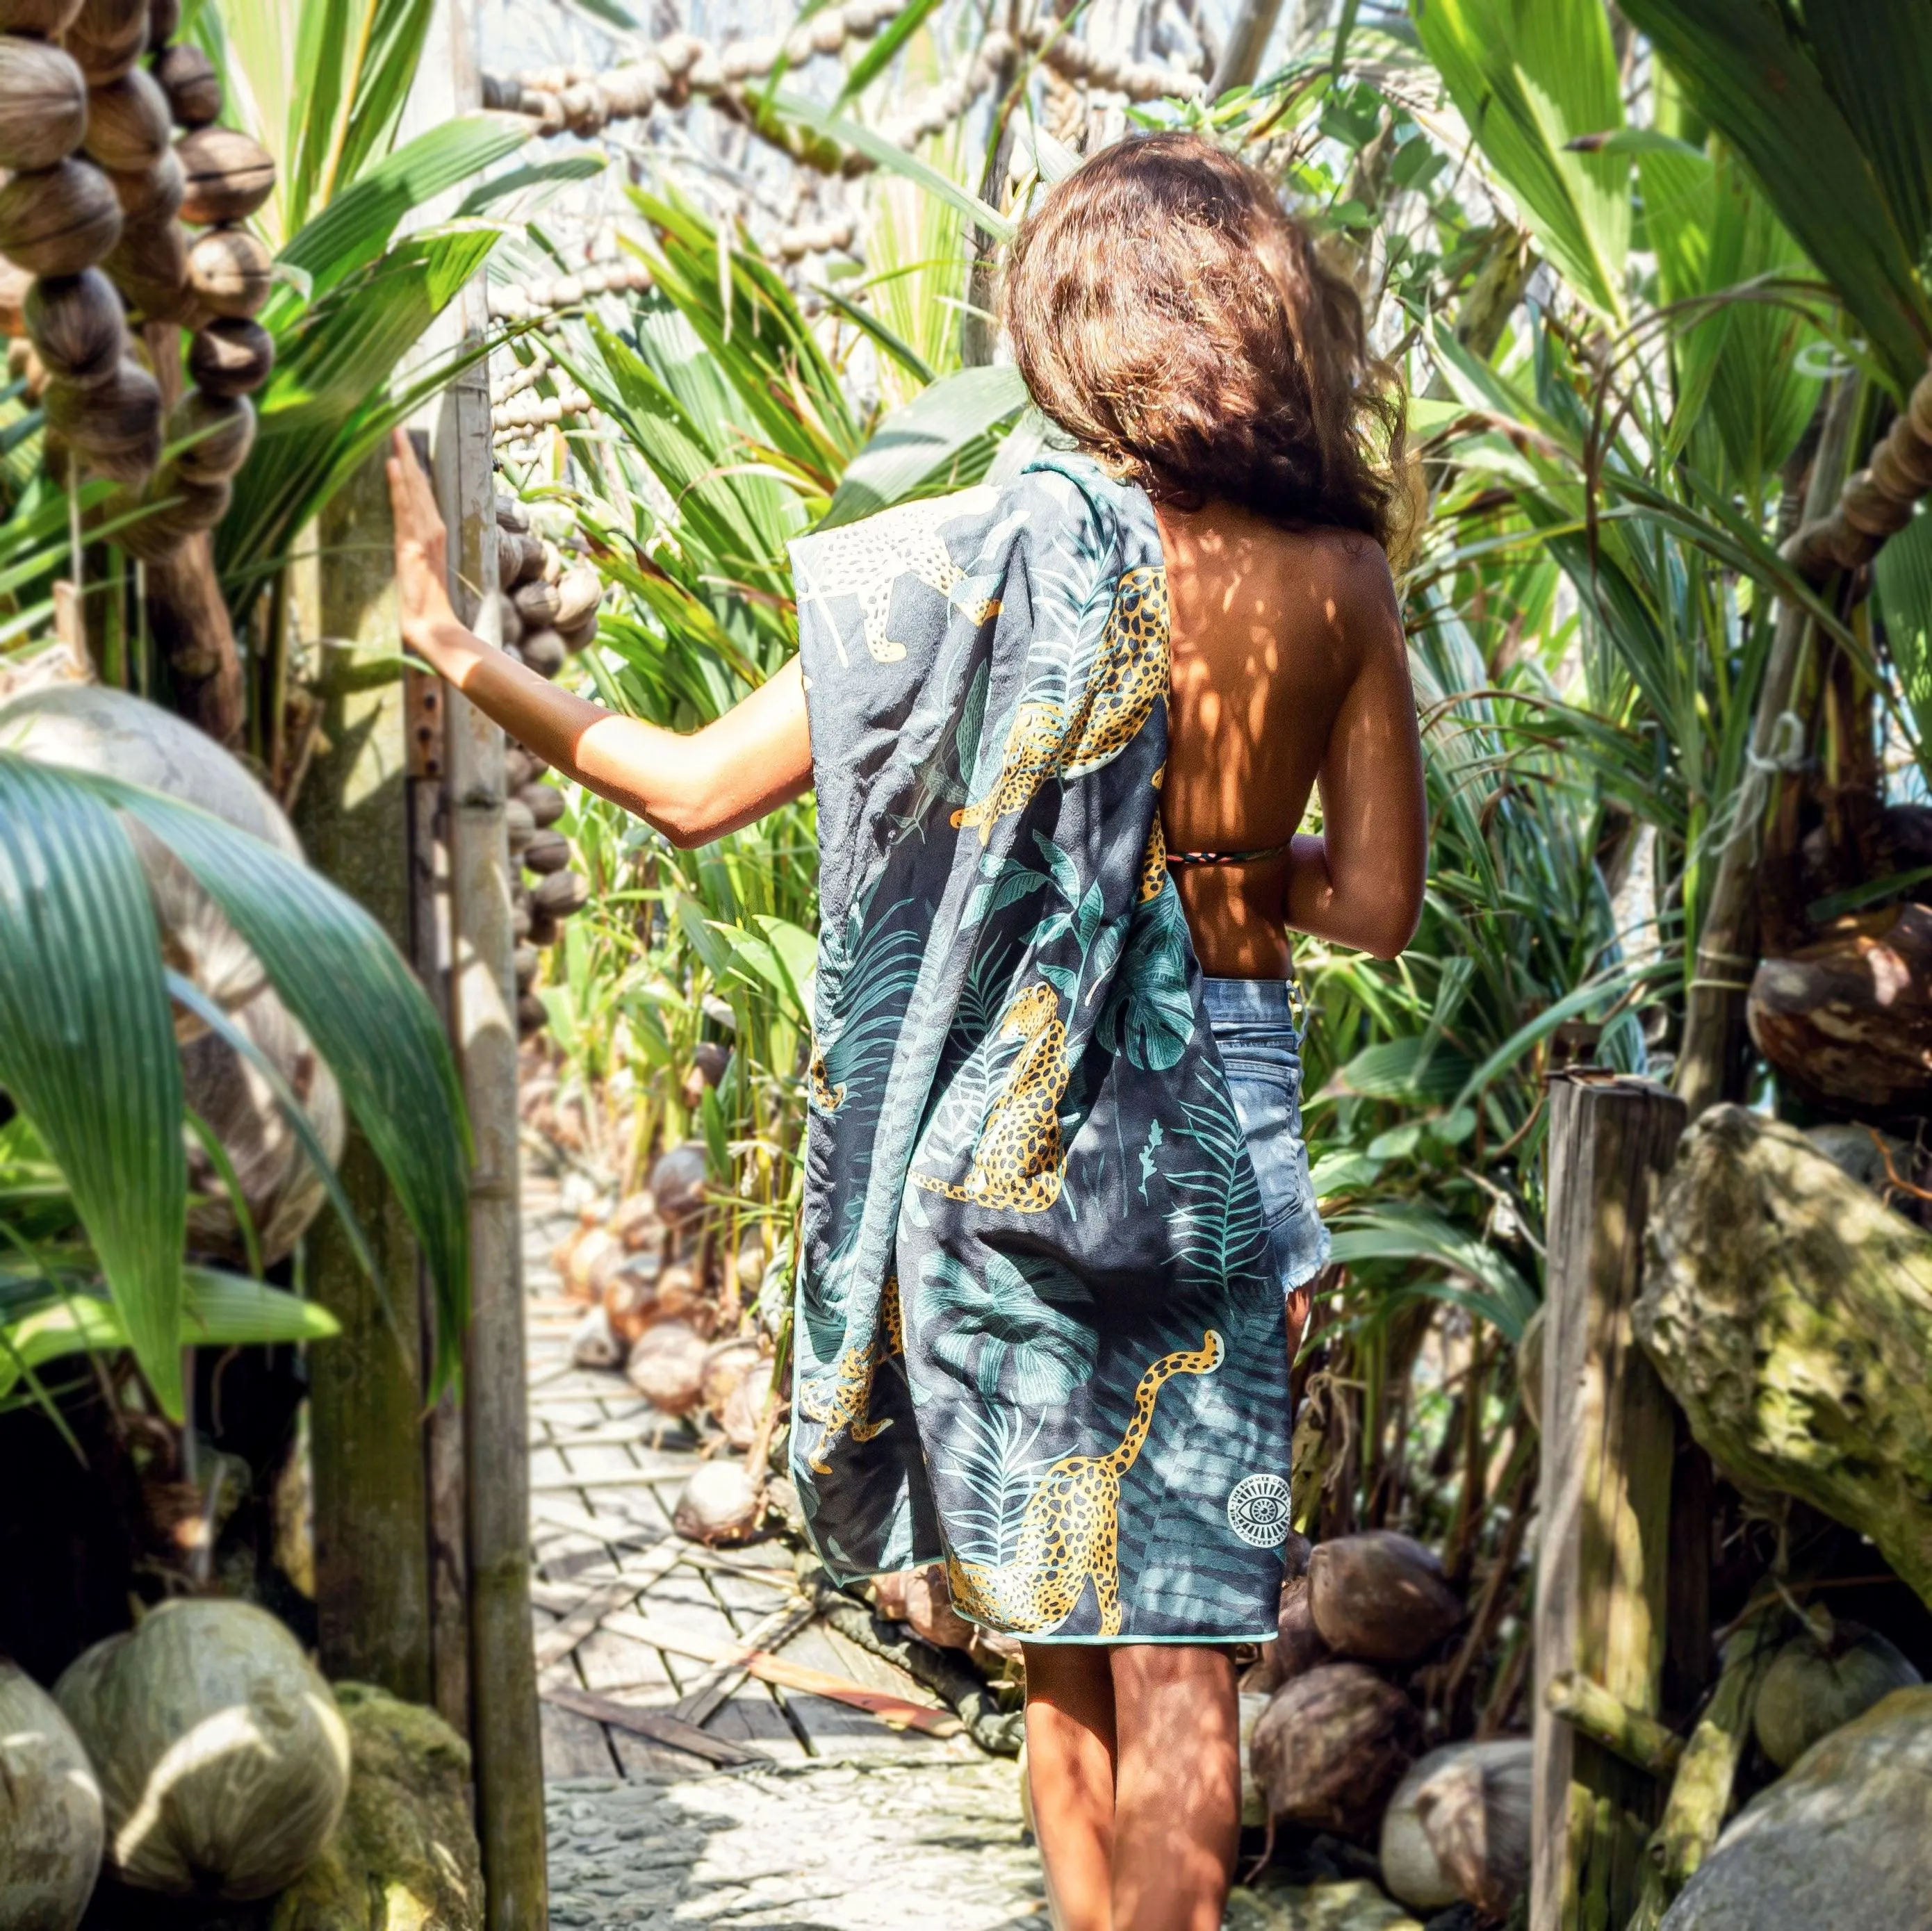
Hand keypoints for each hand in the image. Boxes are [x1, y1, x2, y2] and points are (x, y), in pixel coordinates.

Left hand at [386, 427, 454, 652]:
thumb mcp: (419, 566)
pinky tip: (393, 466)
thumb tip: (403, 527)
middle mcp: (433, 529)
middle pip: (420, 485)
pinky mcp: (413, 545)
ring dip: (404, 462)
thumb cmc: (426, 601)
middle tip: (397, 427)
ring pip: (414, 491)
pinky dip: (401, 486)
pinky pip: (406, 509)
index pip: (423, 492)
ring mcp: (424, 536)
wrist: (431, 625)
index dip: (413, 466)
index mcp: (435, 533)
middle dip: (408, 455)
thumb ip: (413, 544)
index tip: (402, 443)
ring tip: (395, 436)